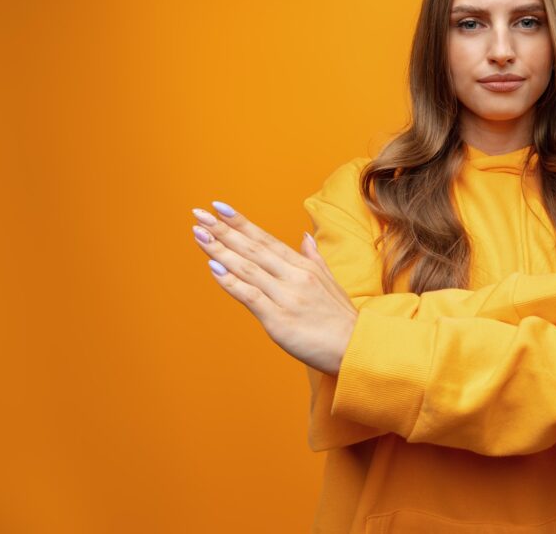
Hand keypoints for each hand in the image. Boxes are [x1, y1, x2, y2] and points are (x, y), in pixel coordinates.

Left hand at [190, 201, 357, 375]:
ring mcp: (286, 297)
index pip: (266, 239)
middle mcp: (294, 277)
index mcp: (304, 266)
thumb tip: (304, 236)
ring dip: (220, 250)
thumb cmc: (341, 318)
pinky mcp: (279, 319)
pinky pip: (250, 296)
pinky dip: (231, 281)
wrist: (356, 347)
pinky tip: (213, 268)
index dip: (241, 223)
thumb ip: (313, 258)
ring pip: (248, 268)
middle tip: (199, 214)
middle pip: (253, 248)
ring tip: (199, 234)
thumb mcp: (330, 281)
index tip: (219, 207)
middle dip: (223, 230)